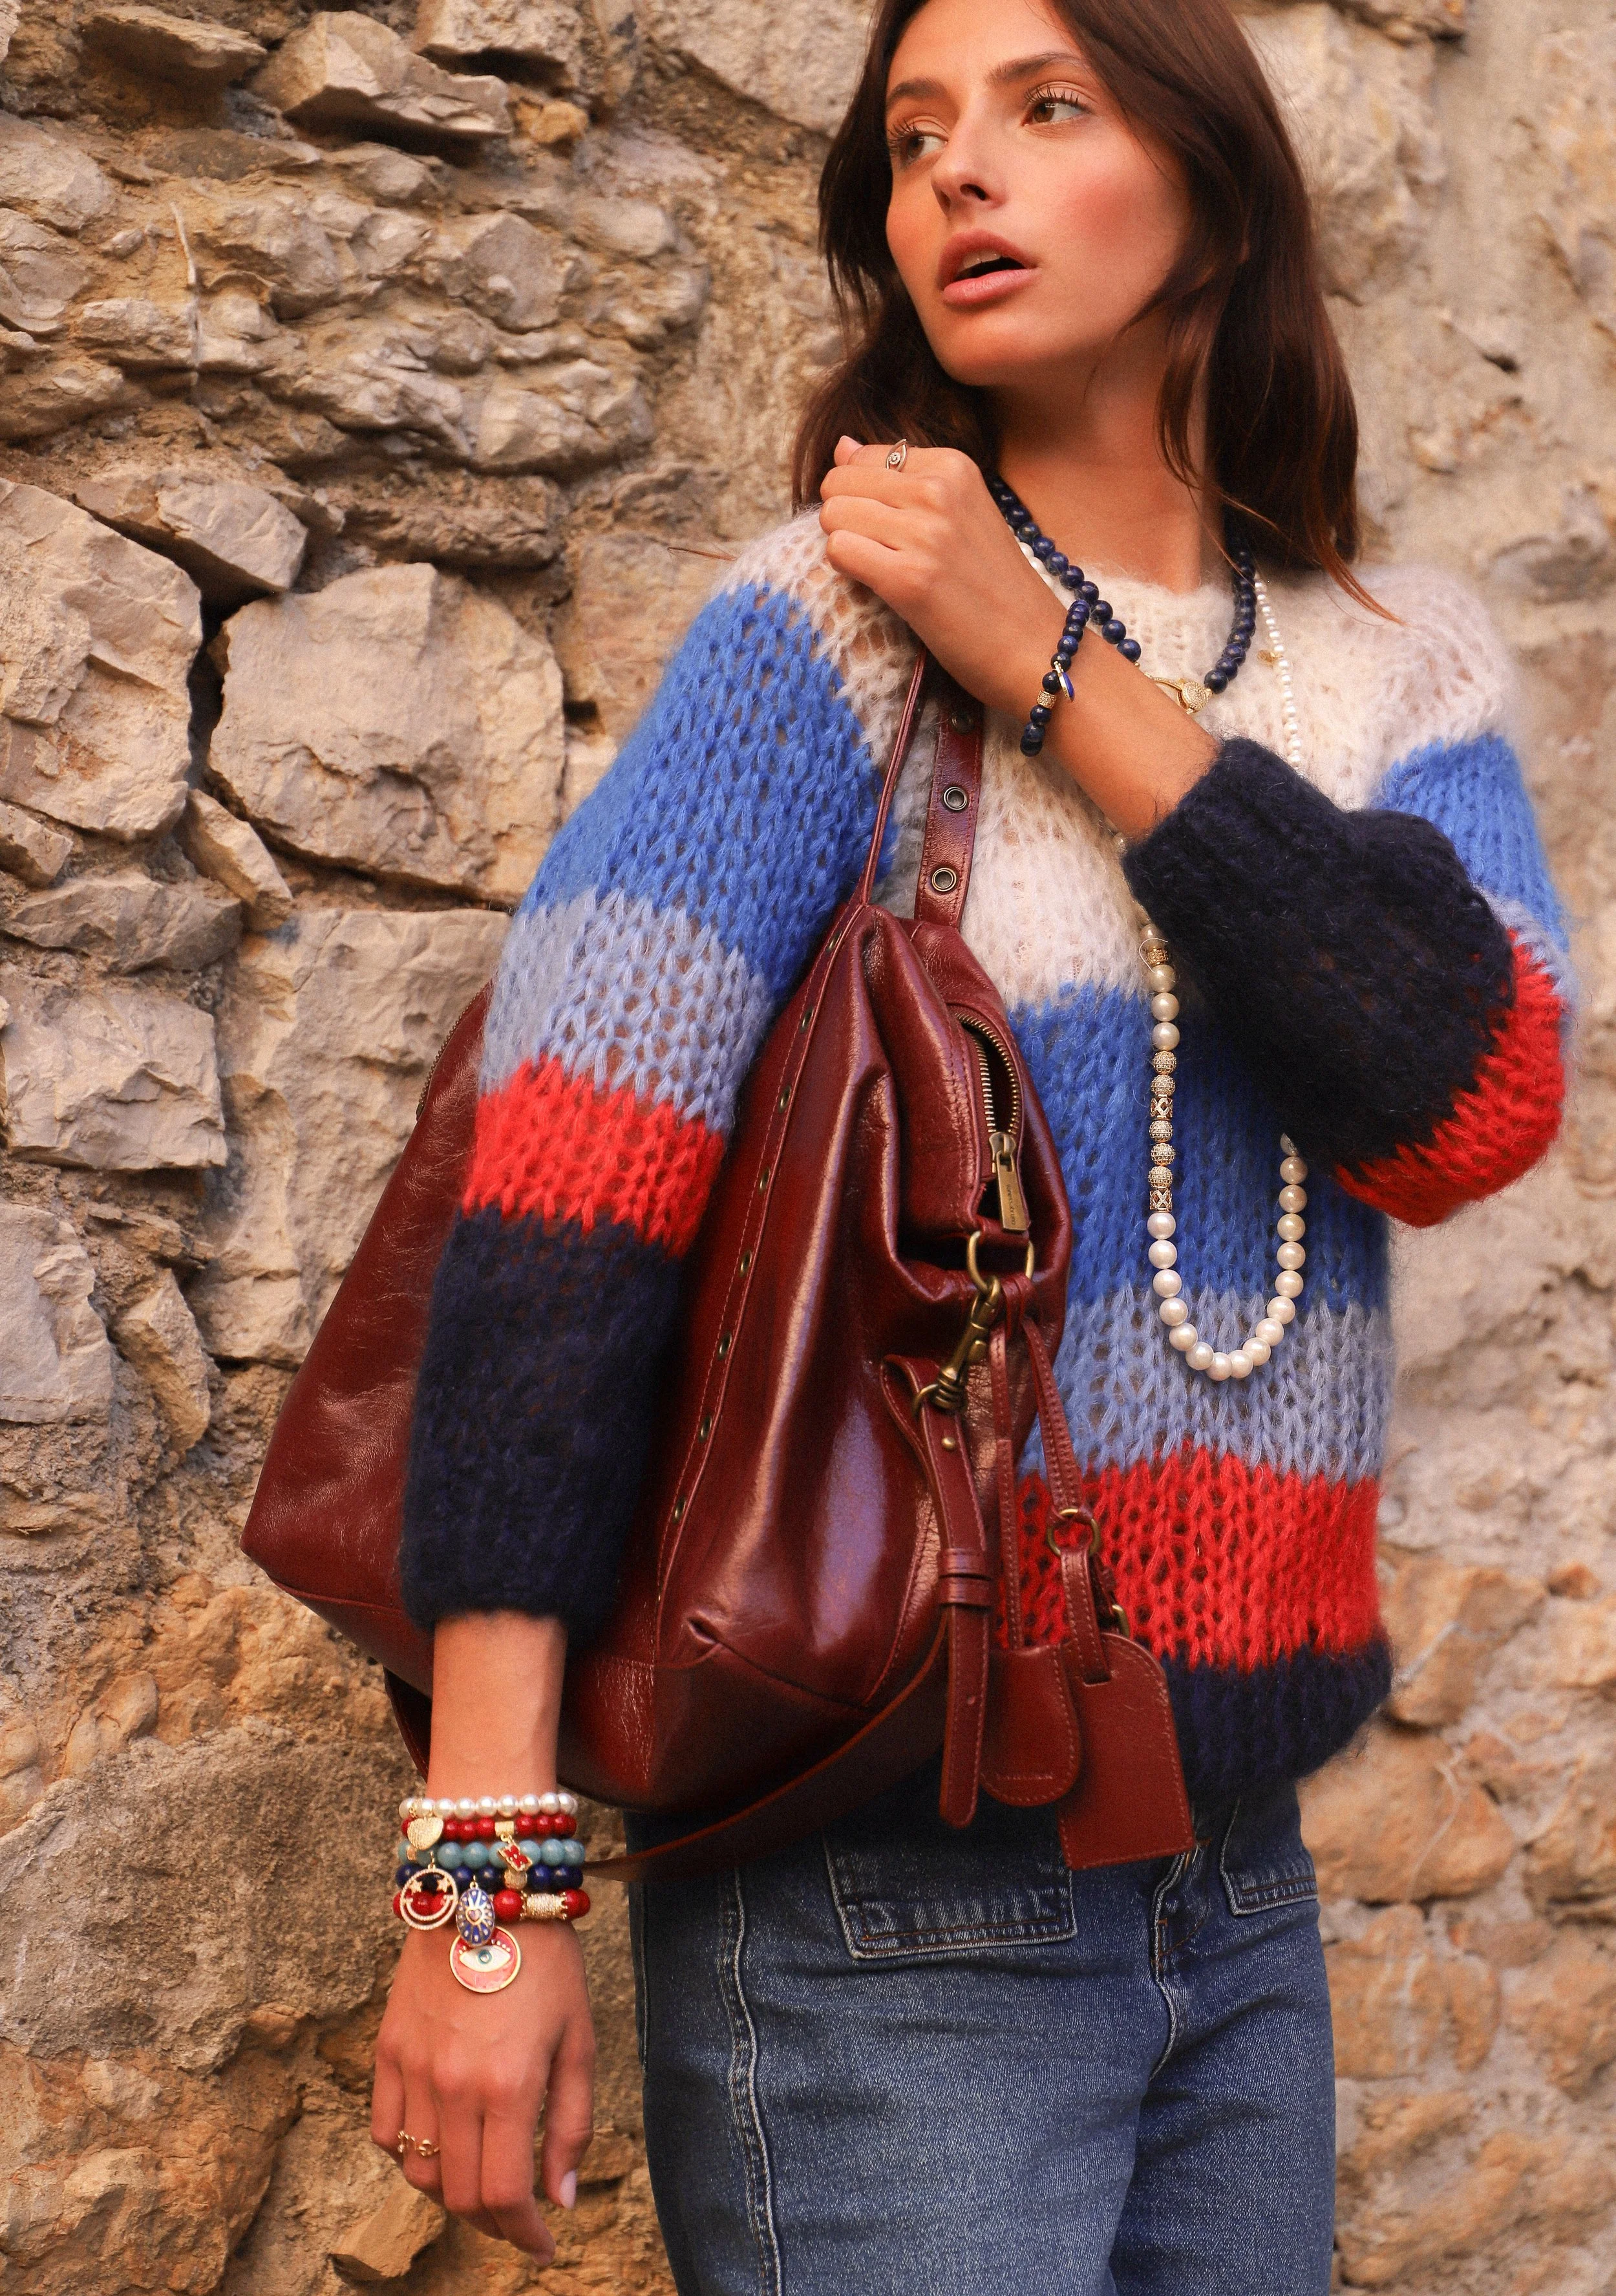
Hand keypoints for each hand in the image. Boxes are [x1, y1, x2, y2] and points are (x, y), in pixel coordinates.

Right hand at [371, 1919, 594, 2258]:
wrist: (487, 1891)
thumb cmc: (547, 1962)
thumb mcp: (580, 2040)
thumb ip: (571, 2124)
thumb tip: (559, 2199)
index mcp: (508, 2084)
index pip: (502, 2195)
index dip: (523, 2235)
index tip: (543, 2246)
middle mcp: (453, 2084)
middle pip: (459, 2195)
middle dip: (493, 2222)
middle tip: (518, 2217)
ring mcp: (414, 2068)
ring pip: (417, 2173)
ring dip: (450, 2192)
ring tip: (482, 2179)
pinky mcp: (387, 2049)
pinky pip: (384, 2131)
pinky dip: (408, 2155)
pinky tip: (440, 2142)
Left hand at [819, 437, 1060, 720]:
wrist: (1034, 647)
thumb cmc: (993, 586)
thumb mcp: (960, 512)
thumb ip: (901, 478)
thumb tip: (841, 444)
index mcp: (953, 466)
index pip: (861, 458)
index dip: (860, 496)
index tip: (890, 527)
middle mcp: (939, 491)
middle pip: (839, 482)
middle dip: (844, 518)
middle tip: (878, 551)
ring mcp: (925, 533)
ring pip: (833, 514)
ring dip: (844, 545)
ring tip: (881, 569)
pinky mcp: (909, 578)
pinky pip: (839, 551)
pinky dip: (846, 570)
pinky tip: (878, 586)